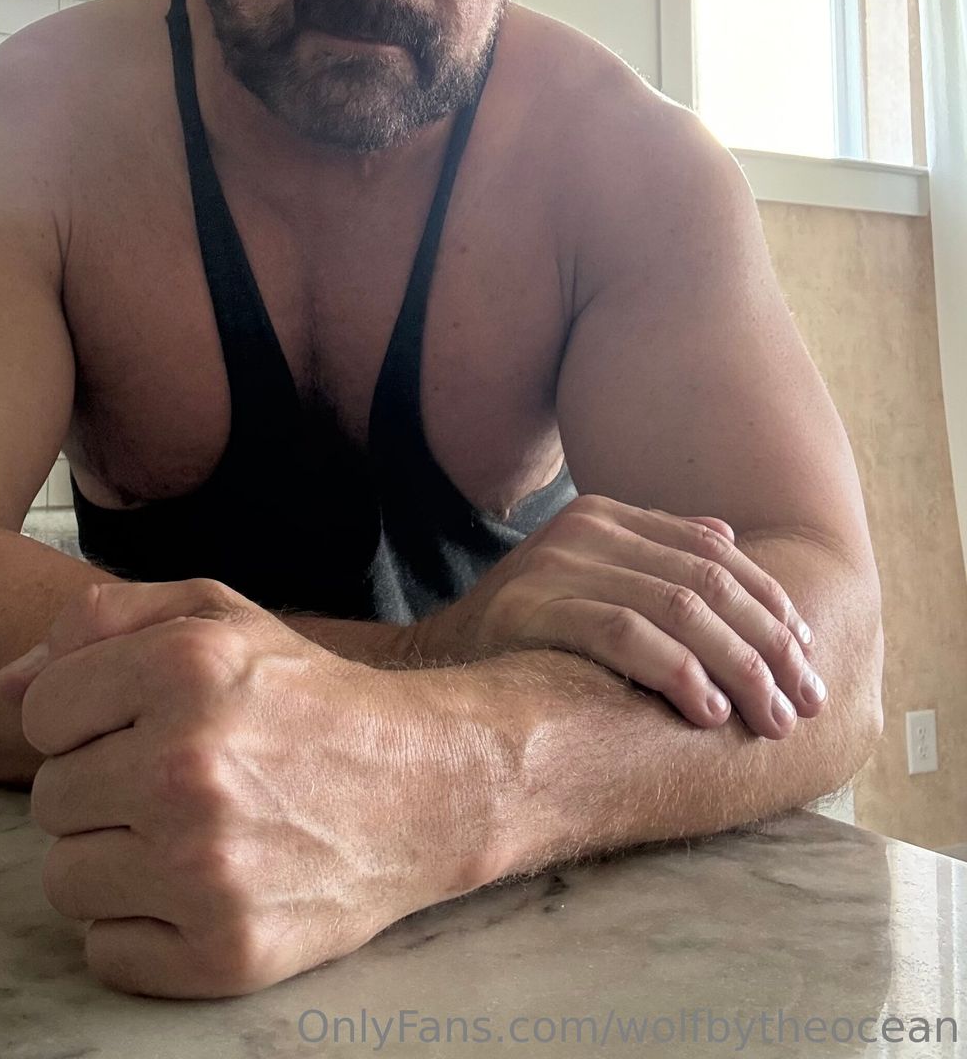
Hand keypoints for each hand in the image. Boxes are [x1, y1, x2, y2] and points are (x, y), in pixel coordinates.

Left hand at [0, 579, 495, 998]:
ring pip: (65, 879)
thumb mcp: (219, 616)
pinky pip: (104, 951)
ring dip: (113, 858)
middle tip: (176, 776)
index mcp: (185, 668)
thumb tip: (6, 682)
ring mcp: (204, 869)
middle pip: (48, 798)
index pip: (40, 710)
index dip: (86, 713)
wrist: (425, 785)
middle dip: (101, 785)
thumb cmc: (308, 697)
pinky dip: (140, 927)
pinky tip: (198, 887)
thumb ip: (104, 622)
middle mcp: (189, 767)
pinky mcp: (223, 952)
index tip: (142, 719)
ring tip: (186, 831)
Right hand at [410, 494, 825, 739]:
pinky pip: (626, 634)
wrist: (428, 664)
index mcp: (605, 515)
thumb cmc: (522, 637)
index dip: (768, 603)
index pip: (712, 552)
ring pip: (680, 607)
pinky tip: (707, 711)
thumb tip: (726, 537)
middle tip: (802, 701)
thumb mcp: (587, 583)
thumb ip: (653, 557)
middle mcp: (586, 528)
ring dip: (738, 666)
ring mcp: (559, 563)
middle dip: (767, 644)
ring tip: (768, 718)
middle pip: (706, 581)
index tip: (806, 656)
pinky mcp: (537, 606)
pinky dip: (677, 671)